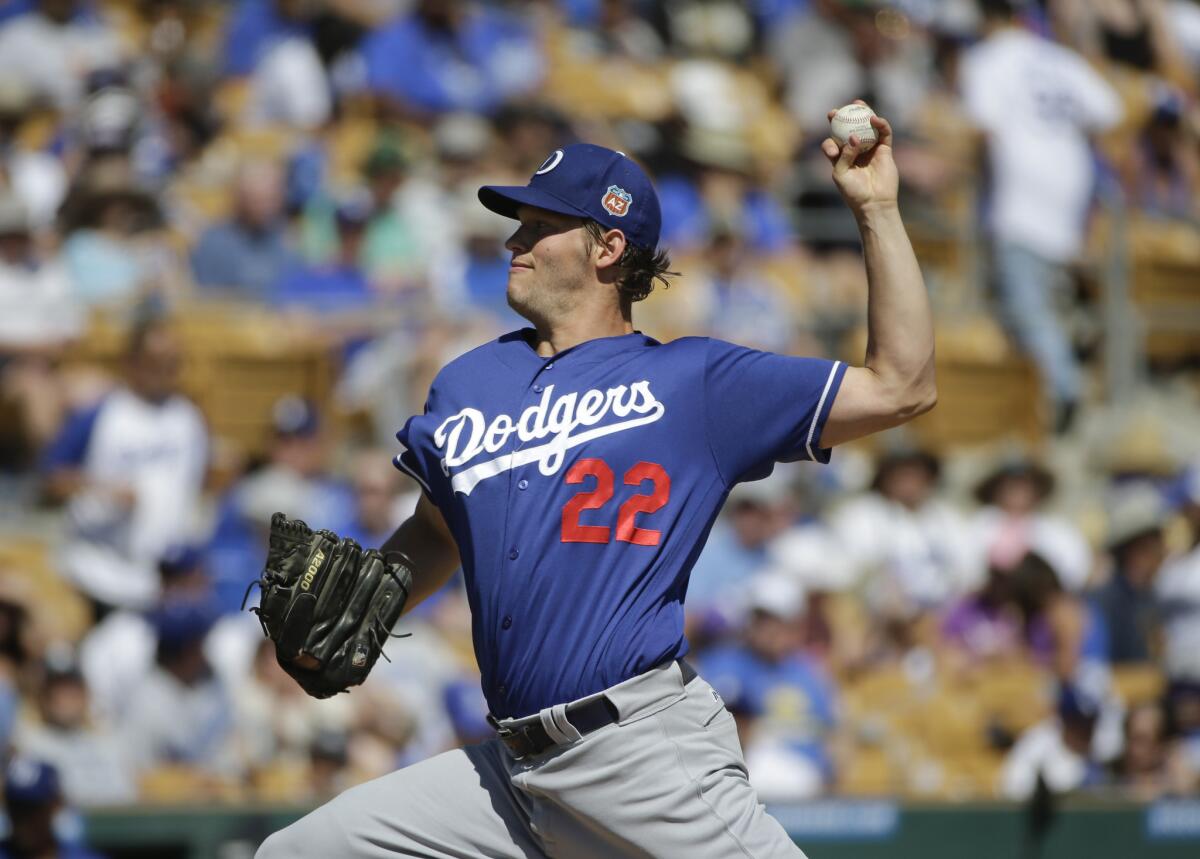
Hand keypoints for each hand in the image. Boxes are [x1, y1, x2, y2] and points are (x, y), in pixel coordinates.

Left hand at [821, 101, 898, 216]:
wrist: (874, 203)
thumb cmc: (853, 192)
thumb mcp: (841, 174)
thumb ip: (844, 155)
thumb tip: (853, 137)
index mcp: (841, 158)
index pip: (834, 141)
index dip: (831, 132)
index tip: (829, 123)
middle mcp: (856, 151)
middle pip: (850, 130)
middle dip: (844, 118)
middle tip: (839, 110)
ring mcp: (871, 150)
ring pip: (867, 128)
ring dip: (863, 114)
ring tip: (858, 104)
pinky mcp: (885, 150)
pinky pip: (884, 134)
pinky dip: (881, 125)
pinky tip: (874, 119)